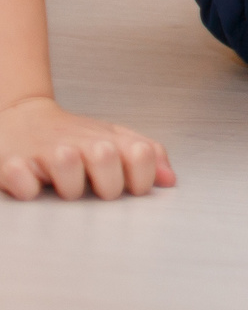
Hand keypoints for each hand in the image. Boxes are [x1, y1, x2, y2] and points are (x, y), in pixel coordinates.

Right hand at [0, 96, 174, 199]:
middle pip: (106, 157)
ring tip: (65, 189)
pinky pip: (24, 183)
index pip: (142, 153)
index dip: (144, 178)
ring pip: (67, 164)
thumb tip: (170, 180)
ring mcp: (45, 152)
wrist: (22, 118)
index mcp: (108, 139)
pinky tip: (31, 186)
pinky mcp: (12, 164)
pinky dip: (28, 189)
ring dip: (70, 186)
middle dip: (108, 184)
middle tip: (99, 191)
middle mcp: (79, 143)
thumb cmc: (75, 137)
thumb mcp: (115, 140)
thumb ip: (148, 157)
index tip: (135, 189)